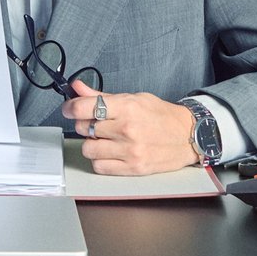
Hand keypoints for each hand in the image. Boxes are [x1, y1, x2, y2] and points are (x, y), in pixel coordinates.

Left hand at [64, 79, 197, 175]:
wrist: (187, 136)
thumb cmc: (161, 116)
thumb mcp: (133, 98)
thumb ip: (102, 96)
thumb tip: (77, 87)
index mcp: (127, 108)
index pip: (85, 107)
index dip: (70, 107)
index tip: (68, 108)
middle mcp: (127, 129)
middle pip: (84, 128)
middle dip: (84, 124)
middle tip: (95, 122)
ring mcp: (130, 151)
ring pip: (88, 149)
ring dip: (91, 143)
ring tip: (104, 138)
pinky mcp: (133, 168)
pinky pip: (99, 167)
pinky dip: (100, 160)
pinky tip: (110, 152)